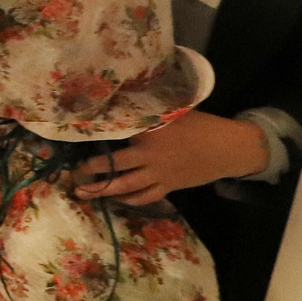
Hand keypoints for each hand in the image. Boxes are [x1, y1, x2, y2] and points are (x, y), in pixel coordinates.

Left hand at [73, 110, 268, 206]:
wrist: (227, 148)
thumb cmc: (200, 125)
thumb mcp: (174, 111)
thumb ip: (148, 110)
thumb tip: (124, 100)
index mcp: (149, 131)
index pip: (117, 133)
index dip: (96, 136)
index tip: (77, 136)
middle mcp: (150, 155)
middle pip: (115, 164)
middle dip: (92, 170)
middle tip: (74, 174)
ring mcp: (159, 174)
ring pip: (126, 185)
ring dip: (103, 190)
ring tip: (84, 193)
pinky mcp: (168, 186)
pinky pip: (144, 196)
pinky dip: (128, 199)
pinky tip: (116, 199)